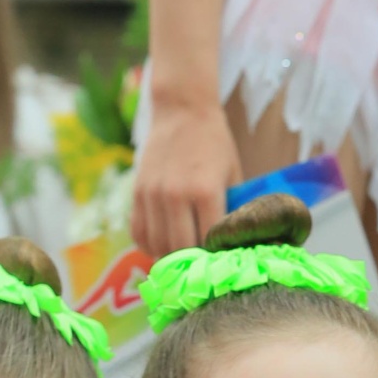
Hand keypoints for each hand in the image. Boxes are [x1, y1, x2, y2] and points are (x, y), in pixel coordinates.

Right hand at [130, 97, 243, 257]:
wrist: (182, 110)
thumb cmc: (215, 144)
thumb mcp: (234, 174)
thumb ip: (234, 208)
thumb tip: (239, 243)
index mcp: (206, 191)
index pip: (209, 242)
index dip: (216, 258)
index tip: (221, 263)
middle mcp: (176, 195)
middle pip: (181, 250)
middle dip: (192, 263)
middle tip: (202, 266)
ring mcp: (153, 195)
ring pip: (157, 246)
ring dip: (170, 257)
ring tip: (182, 258)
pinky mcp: (137, 193)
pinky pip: (138, 233)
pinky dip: (149, 246)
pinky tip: (162, 245)